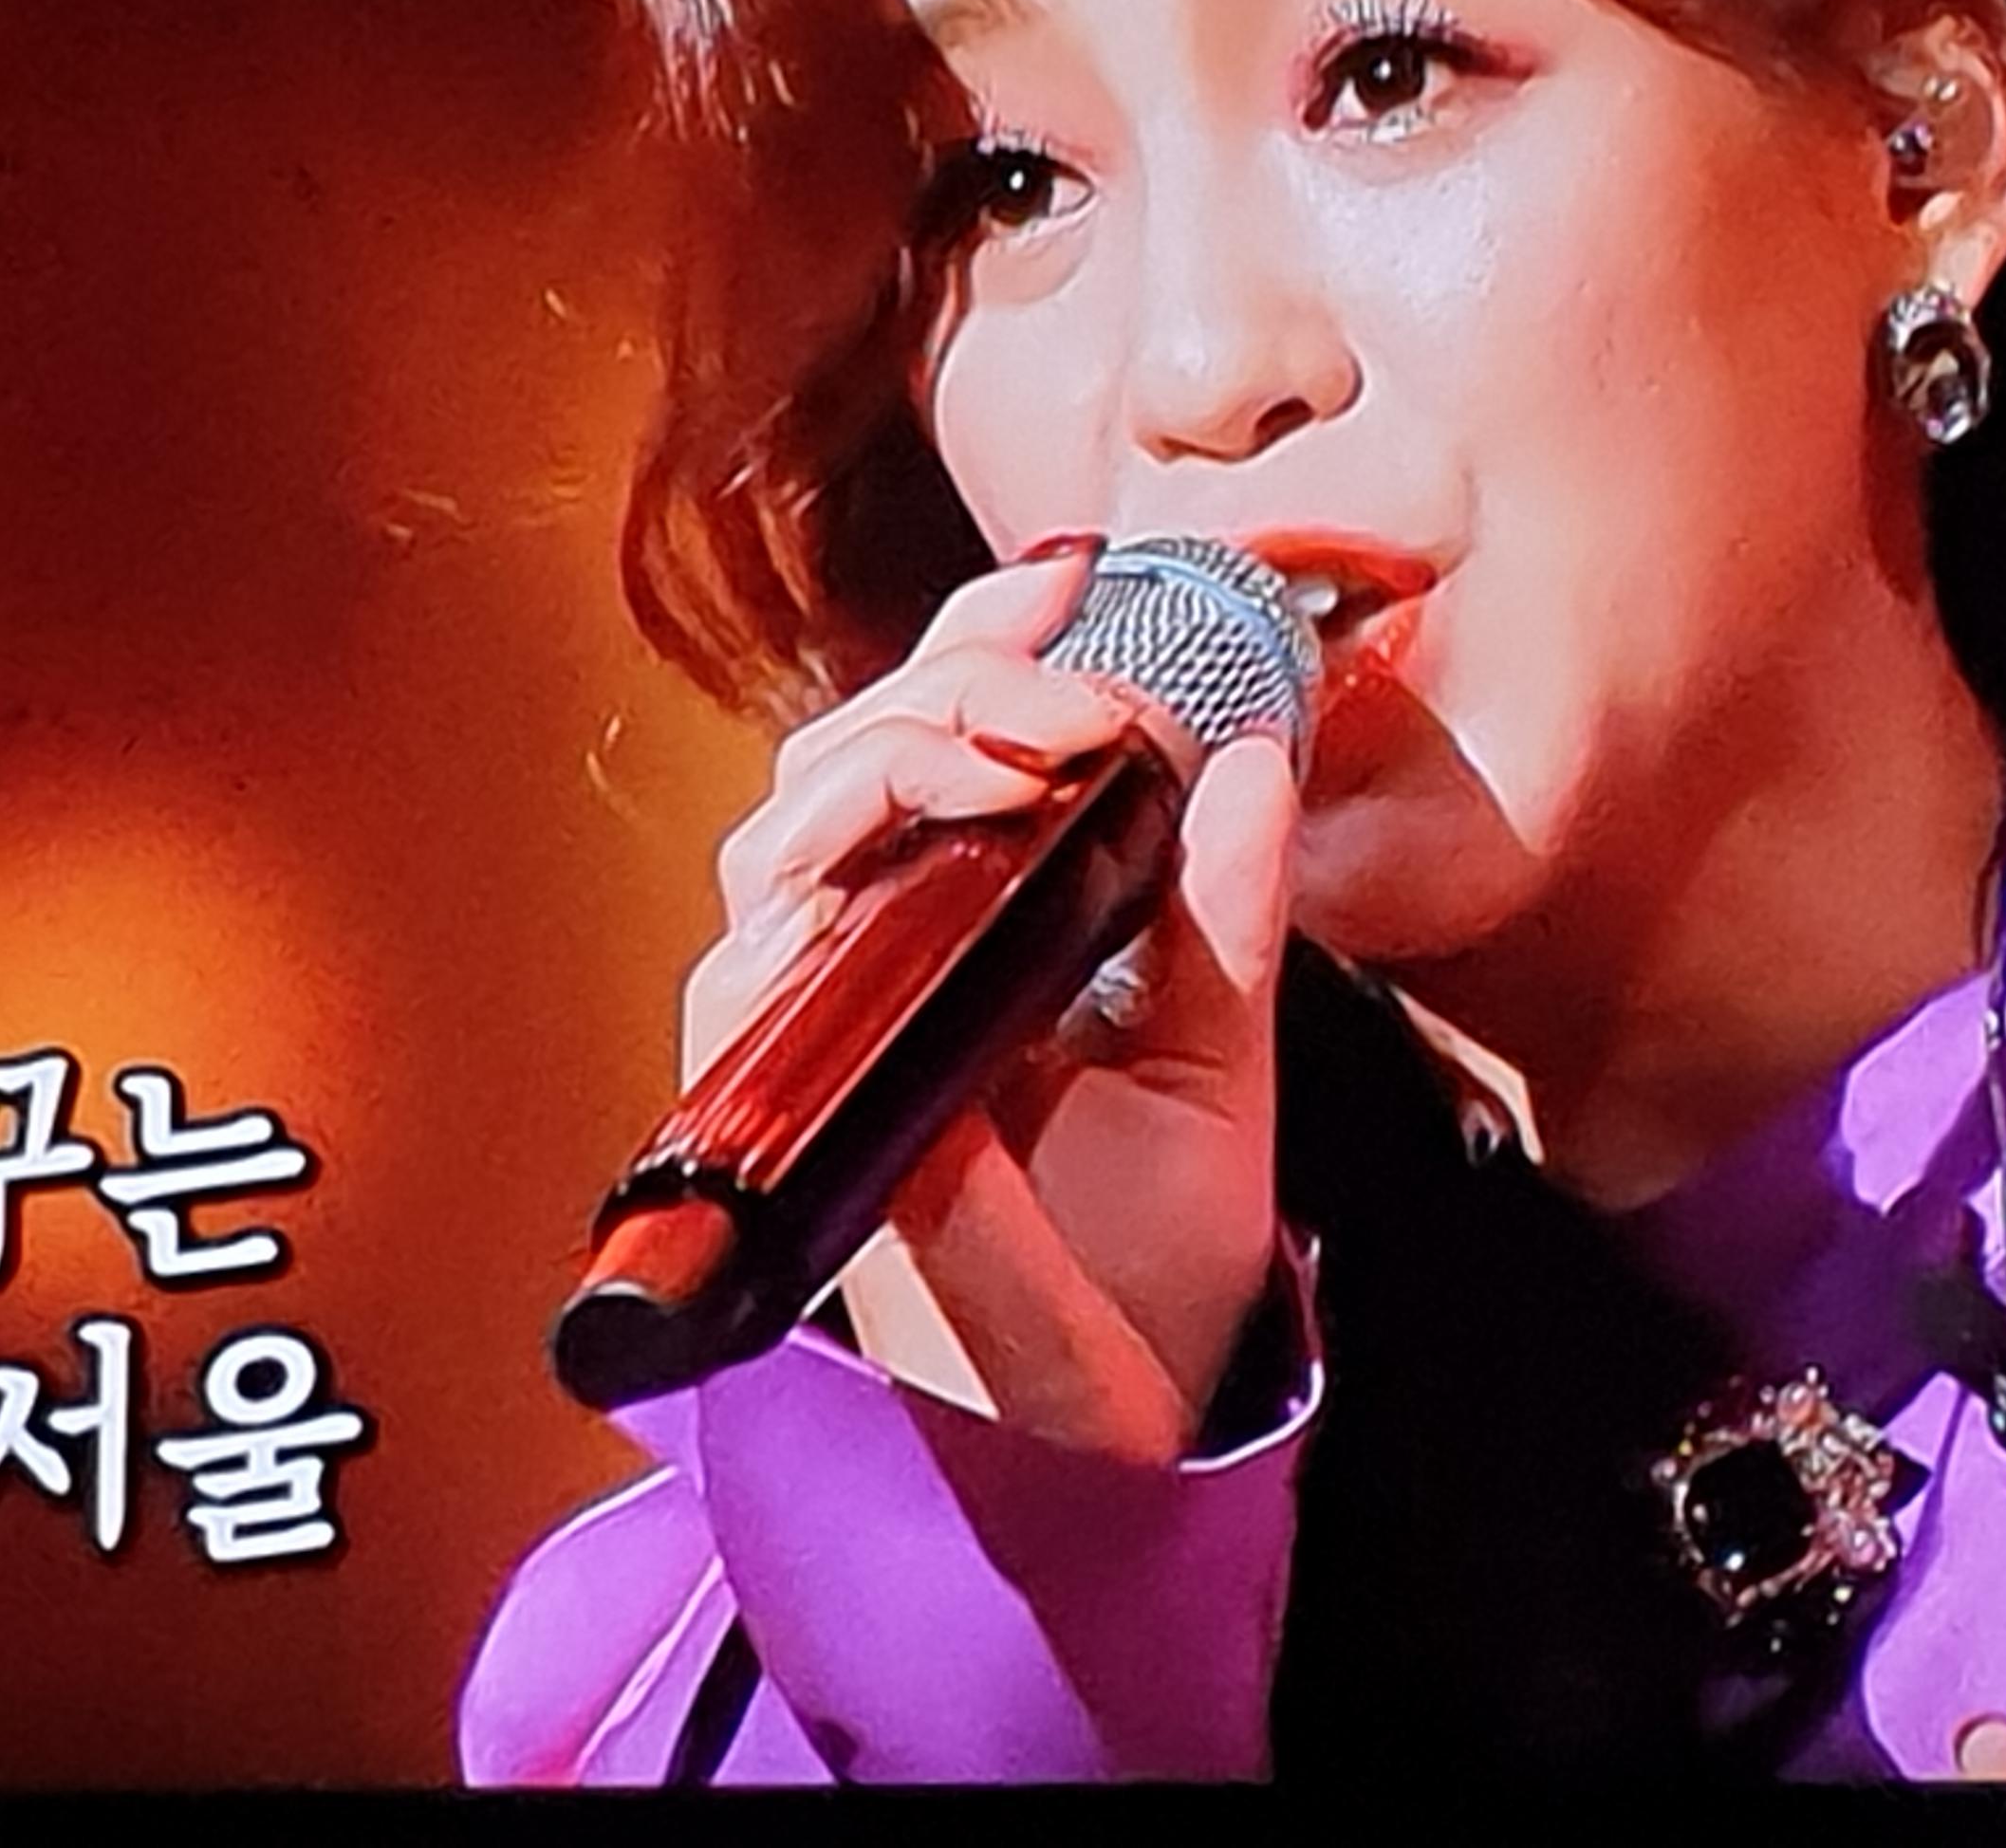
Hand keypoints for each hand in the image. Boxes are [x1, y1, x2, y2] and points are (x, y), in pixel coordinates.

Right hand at [680, 541, 1298, 1466]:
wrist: (1126, 1426)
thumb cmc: (1155, 1256)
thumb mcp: (1223, 1066)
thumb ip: (1227, 916)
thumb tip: (1257, 753)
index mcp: (975, 933)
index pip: (933, 744)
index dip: (971, 642)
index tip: (1060, 579)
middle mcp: (878, 971)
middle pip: (835, 770)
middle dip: (939, 694)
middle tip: (1060, 694)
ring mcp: (825, 1043)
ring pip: (774, 851)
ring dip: (884, 769)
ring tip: (1014, 753)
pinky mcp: (793, 1124)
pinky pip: (748, 989)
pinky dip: (811, 904)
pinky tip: (909, 855)